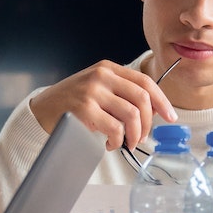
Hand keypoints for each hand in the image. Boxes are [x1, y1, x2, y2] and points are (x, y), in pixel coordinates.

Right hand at [28, 60, 177, 149]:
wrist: (41, 109)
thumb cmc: (73, 103)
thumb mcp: (98, 88)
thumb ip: (121, 93)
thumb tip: (153, 112)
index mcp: (108, 68)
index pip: (145, 81)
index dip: (162, 100)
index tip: (171, 116)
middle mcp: (102, 76)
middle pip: (142, 98)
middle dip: (149, 122)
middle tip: (144, 137)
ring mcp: (92, 91)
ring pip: (131, 114)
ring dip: (134, 134)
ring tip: (127, 143)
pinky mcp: (84, 108)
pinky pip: (114, 128)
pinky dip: (117, 140)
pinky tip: (111, 144)